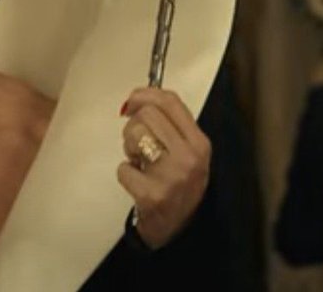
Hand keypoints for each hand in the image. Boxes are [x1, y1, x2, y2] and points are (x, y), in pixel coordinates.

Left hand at [117, 87, 210, 248]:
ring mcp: (171, 177)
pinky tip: (138, 183)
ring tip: (140, 162)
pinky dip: (125, 174)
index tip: (132, 101)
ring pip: (134, 136)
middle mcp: (189, 157)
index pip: (171, 102)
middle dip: (134, 126)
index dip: (145, 94)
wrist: (178, 227)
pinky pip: (123, 169)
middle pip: (148, 115)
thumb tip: (137, 98)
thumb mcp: (187, 152)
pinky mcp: (152, 195)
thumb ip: (170, 124)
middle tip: (137, 144)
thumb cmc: (179, 184)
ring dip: (128, 148)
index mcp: (199, 143)